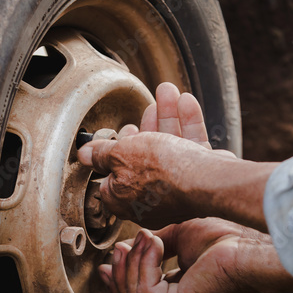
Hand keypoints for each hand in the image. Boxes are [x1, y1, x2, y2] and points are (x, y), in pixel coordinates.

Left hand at [78, 83, 234, 228]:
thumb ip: (102, 152)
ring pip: (169, 148)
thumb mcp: (121, 154)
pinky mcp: (198, 179)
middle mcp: (149, 199)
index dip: (113, 154)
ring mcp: (176, 189)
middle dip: (145, 128)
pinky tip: (185, 103)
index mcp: (123, 200)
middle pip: (143, 158)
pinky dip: (187, 124)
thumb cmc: (162, 173)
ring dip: (167, 117)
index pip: (111, 176)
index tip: (118, 136)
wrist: (207, 182)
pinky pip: (190, 149)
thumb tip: (85, 154)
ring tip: (166, 92)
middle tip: (146, 111)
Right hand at [99, 220, 292, 292]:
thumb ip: (157, 246)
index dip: (120, 280)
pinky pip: (145, 291)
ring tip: (146, 237)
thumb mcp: (182, 238)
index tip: (106, 262)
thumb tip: (134, 244)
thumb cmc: (227, 239)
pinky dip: (145, 263)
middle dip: (120, 275)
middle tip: (117, 250)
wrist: (250, 245)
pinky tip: (155, 243)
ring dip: (134, 264)